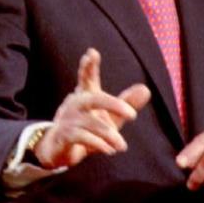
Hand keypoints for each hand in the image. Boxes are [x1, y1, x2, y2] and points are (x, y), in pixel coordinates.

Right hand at [34, 48, 150, 168]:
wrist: (58, 149)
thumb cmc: (86, 129)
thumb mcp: (109, 117)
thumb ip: (125, 104)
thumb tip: (146, 89)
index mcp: (85, 96)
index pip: (86, 78)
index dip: (89, 66)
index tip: (92, 53)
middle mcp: (75, 104)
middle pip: (94, 99)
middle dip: (113, 105)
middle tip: (133, 115)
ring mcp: (68, 119)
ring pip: (92, 123)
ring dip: (110, 135)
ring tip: (122, 146)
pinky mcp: (64, 135)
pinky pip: (82, 137)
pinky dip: (98, 144)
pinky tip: (109, 150)